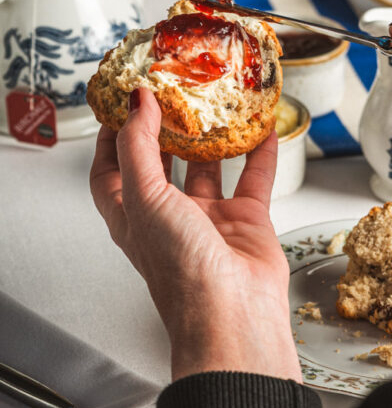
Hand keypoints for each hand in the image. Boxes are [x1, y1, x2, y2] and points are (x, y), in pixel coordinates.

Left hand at [90, 89, 299, 382]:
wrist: (232, 314)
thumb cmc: (180, 272)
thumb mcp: (145, 197)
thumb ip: (139, 145)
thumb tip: (137, 101)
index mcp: (133, 216)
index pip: (112, 169)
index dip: (113, 136)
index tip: (122, 102)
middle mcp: (169, 217)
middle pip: (162, 164)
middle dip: (166, 129)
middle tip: (173, 93)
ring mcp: (209, 220)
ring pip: (209, 168)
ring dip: (213, 138)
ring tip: (217, 104)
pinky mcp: (247, 222)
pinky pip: (254, 179)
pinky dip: (260, 154)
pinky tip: (264, 131)